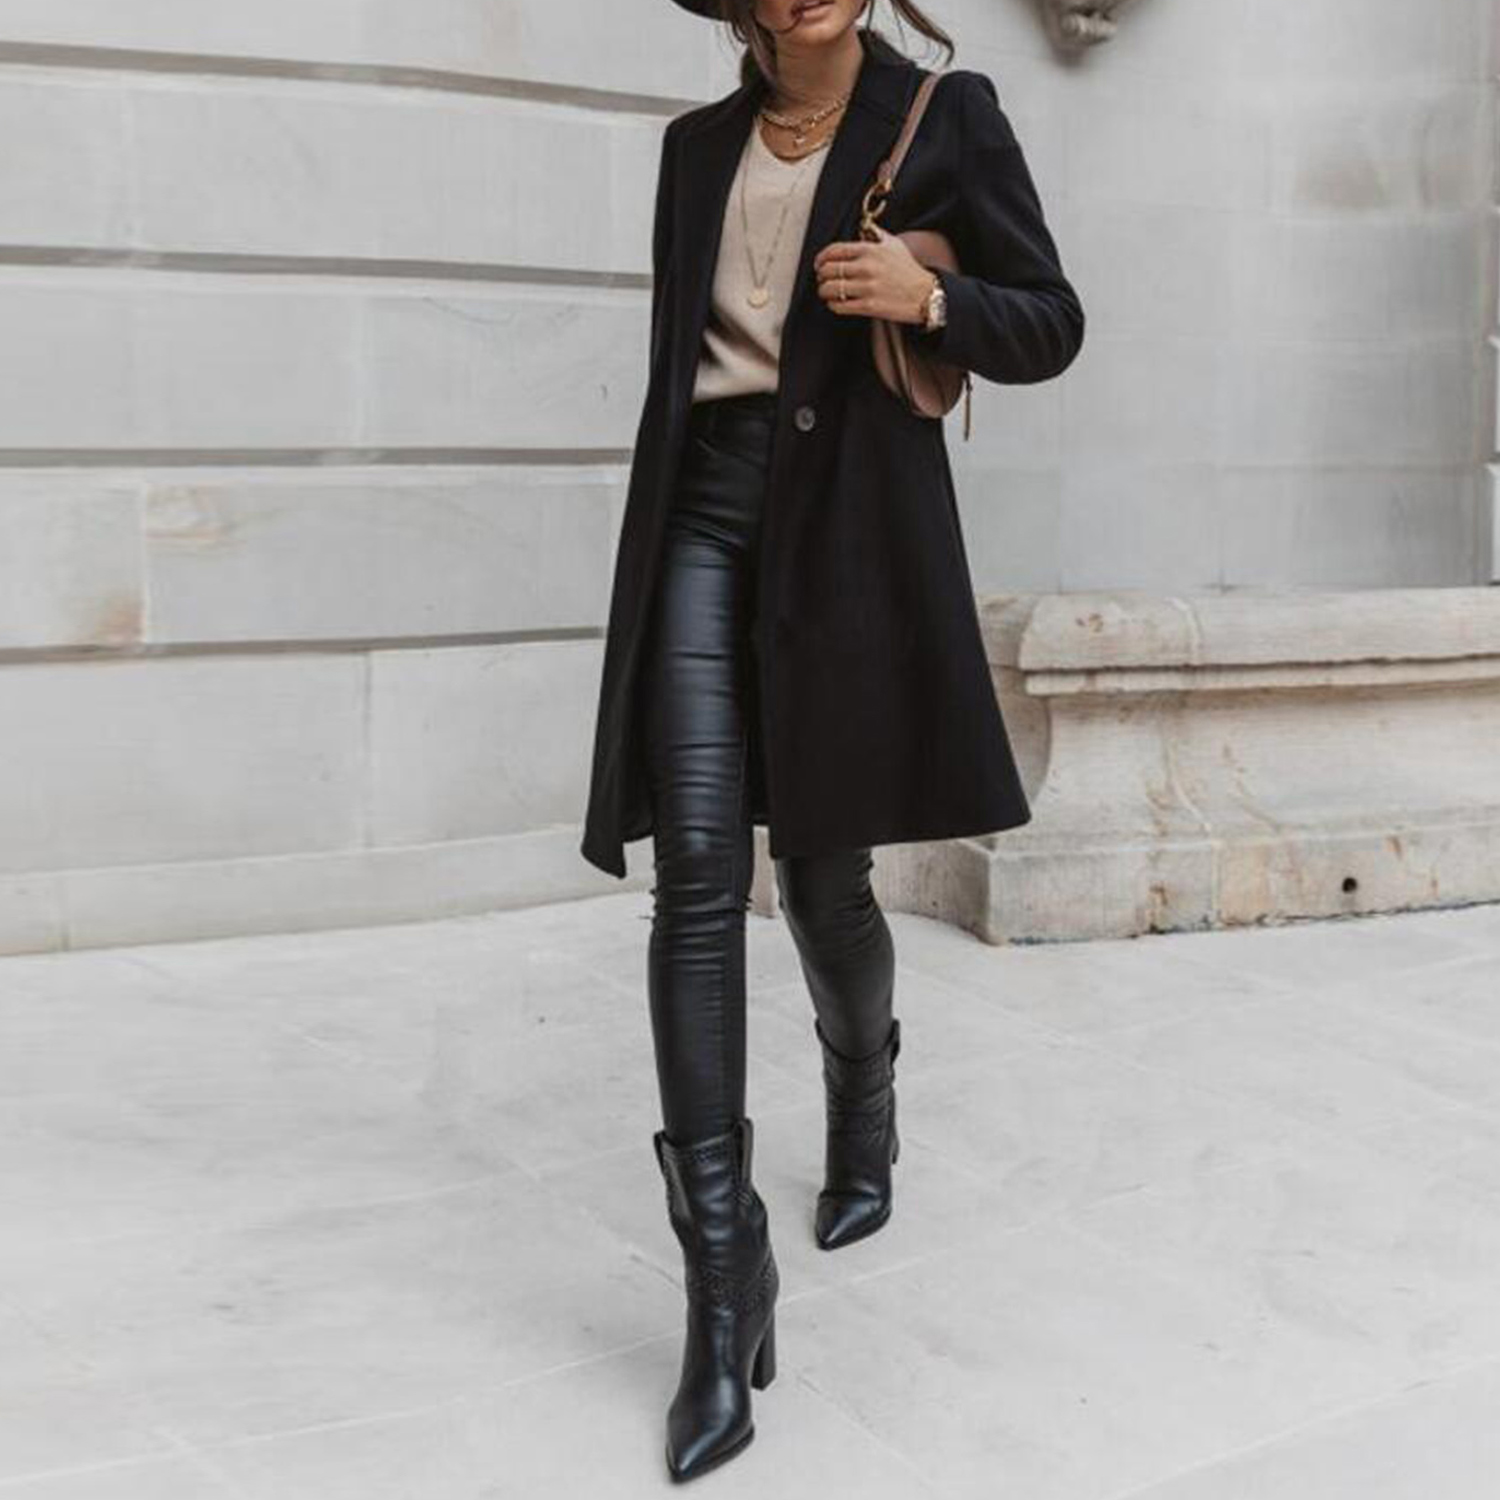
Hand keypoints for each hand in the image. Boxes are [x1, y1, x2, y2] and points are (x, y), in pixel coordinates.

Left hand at [812, 226, 933, 324]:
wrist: (925, 294)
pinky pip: (839, 306)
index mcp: (870, 250)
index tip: (819, 264)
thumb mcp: (893, 244)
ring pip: (830, 289)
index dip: (821, 258)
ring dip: (824, 291)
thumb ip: (875, 234)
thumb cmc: (908, 269)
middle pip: (828, 270)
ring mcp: (867, 287)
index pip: (834, 251)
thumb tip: (863, 226)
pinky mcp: (869, 306)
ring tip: (827, 293)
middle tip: (822, 280)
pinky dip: (833, 305)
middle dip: (821, 276)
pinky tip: (836, 303)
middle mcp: (867, 267)